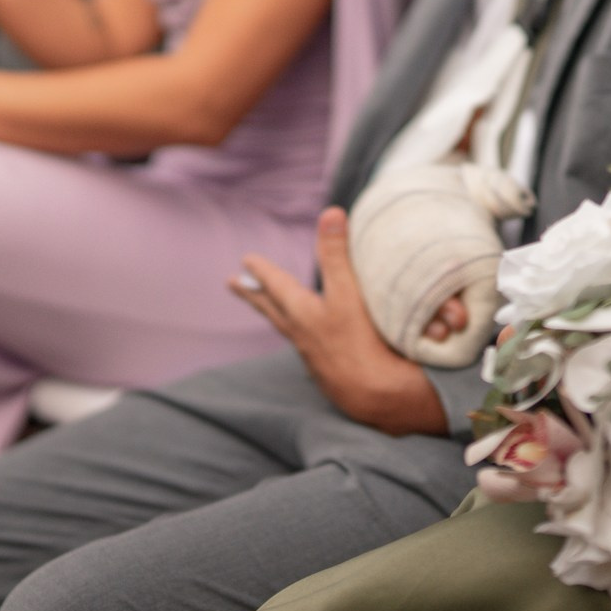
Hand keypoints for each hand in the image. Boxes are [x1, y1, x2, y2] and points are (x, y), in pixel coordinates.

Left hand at [230, 208, 454, 436]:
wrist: (377, 398)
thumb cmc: (362, 344)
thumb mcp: (349, 292)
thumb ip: (338, 254)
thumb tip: (330, 212)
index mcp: (302, 313)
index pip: (277, 285)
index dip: (262, 269)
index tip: (246, 259)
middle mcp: (302, 336)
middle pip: (271, 309)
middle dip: (254, 294)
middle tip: (232, 284)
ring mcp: (314, 357)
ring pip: (287, 329)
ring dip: (275, 314)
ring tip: (271, 307)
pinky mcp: (330, 373)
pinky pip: (307, 347)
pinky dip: (301, 336)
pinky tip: (311, 340)